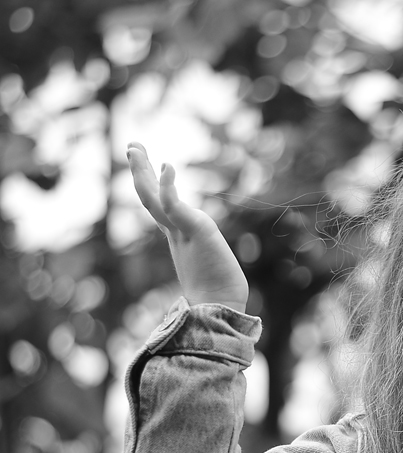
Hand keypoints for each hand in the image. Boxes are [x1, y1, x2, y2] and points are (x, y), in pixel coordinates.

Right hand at [127, 143, 248, 312]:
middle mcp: (176, 232)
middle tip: (132, 146)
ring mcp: (181, 231)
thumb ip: (205, 254)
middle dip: (140, 172)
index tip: (151, 163)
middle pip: (150, 198)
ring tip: (135, 148)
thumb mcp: (210, 263)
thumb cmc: (219, 293)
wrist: (220, 306)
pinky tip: (167, 167)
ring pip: (153, 199)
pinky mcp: (193, 231)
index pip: (161, 205)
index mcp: (179, 236)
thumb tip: (212, 267)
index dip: (153, 185)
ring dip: (142, 173)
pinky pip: (174, 205)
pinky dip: (168, 187)